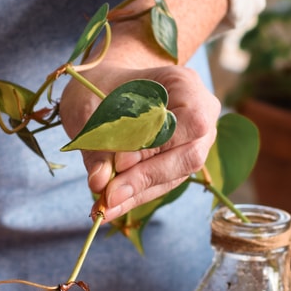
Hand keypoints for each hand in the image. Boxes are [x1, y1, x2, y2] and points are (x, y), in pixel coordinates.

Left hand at [60, 60, 220, 222]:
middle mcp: (201, 113)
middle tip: (108, 195)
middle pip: (189, 155)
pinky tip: (109, 207)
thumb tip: (100, 182)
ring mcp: (194, 141)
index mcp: (184, 84)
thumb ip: (97, 142)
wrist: (103, 87)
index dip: (158, 144)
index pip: (190, 120)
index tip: (120, 163)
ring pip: (175, 175)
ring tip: (103, 207)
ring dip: (138, 193)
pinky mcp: (178, 162)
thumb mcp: (89, 106)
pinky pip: (161, 183)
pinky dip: (134, 196)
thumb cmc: (98, 86)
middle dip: (146, 177)